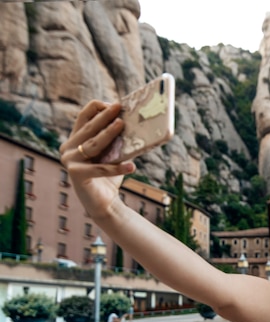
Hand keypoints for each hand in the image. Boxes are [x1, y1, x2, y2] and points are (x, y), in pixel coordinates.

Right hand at [59, 100, 135, 220]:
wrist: (104, 203)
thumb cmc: (109, 176)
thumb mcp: (112, 154)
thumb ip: (116, 141)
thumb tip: (136, 124)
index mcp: (75, 139)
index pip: (83, 116)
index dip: (97, 108)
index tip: (115, 104)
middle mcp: (68, 148)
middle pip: (89, 128)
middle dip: (105, 116)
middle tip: (119, 107)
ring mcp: (69, 161)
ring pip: (93, 144)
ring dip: (109, 134)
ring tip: (122, 125)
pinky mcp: (76, 174)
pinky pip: (101, 169)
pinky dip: (117, 168)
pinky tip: (132, 166)